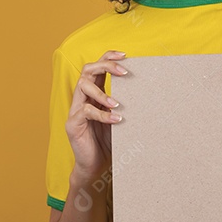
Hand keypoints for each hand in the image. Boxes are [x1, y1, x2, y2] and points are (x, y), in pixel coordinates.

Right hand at [66, 50, 127, 180]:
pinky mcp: (72, 125)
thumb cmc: (109, 141)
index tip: (125, 55)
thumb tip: (149, 91)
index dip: (108, 57)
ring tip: (118, 103)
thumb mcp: (119, 119)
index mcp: (93, 94)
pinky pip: (85, 112)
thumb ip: (125, 105)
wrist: (95, 167)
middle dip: (106, 66)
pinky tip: (116, 120)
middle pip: (87, 70)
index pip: (96, 66)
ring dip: (102, 92)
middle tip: (124, 72)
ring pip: (82, 86)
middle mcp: (82, 98)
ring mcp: (75, 110)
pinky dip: (102, 114)